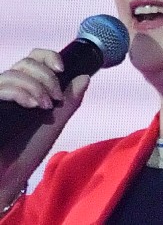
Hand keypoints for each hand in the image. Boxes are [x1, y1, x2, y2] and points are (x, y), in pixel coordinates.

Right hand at [0, 49, 89, 205]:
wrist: (9, 175)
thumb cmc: (28, 152)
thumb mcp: (54, 124)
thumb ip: (69, 101)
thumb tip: (84, 76)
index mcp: (24, 89)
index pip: (32, 59)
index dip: (48, 56)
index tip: (62, 69)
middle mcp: (8, 90)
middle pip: (25, 63)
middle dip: (46, 77)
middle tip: (55, 98)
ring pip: (12, 73)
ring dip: (36, 86)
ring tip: (45, 106)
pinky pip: (1, 88)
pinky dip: (20, 92)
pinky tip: (32, 105)